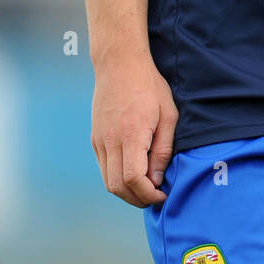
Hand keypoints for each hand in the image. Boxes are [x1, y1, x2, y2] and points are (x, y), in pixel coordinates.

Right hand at [91, 49, 178, 206]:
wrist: (119, 64)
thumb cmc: (149, 86)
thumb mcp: (168, 115)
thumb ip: (163, 149)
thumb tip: (157, 179)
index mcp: (131, 134)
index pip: (133, 179)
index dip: (148, 194)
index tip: (163, 194)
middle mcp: (110, 141)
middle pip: (117, 186)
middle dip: (137, 199)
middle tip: (155, 197)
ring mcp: (99, 140)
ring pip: (107, 181)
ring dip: (126, 192)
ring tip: (146, 188)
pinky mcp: (95, 139)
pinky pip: (104, 168)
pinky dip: (117, 178)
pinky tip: (134, 173)